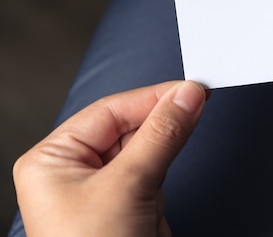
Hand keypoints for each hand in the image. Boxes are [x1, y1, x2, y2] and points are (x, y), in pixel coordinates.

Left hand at [13, 81, 207, 236]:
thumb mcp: (128, 185)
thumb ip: (161, 135)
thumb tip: (186, 96)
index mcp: (54, 159)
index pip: (110, 111)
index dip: (153, 97)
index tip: (191, 88)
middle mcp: (74, 170)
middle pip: (128, 127)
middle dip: (160, 125)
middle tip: (198, 102)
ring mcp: (101, 189)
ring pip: (145, 150)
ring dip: (162, 156)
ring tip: (177, 148)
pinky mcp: (126, 204)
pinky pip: (153, 174)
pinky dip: (163, 180)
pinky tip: (161, 189)